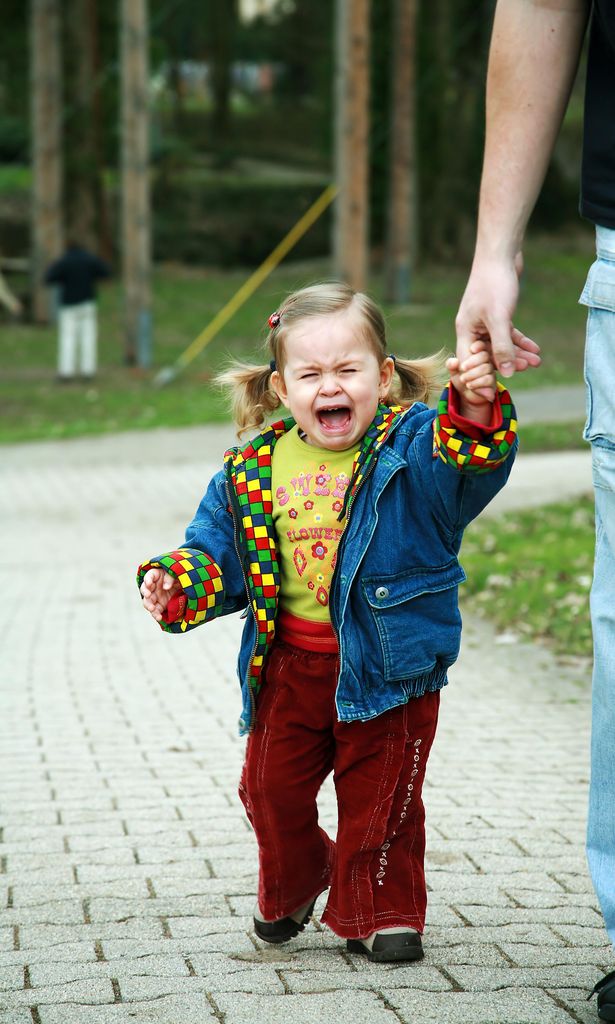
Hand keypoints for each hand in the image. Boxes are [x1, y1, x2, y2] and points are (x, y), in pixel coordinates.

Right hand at [140, 567, 180, 621]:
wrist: (185, 586)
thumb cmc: (178, 577)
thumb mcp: (175, 574)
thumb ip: (170, 578)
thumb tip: (165, 587)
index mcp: (156, 576)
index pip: (149, 576)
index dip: (148, 580)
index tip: (149, 584)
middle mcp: (153, 587)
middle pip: (145, 590)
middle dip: (146, 593)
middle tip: (148, 595)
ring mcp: (155, 597)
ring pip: (148, 602)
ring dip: (149, 605)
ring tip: (152, 609)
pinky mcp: (159, 605)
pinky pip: (155, 611)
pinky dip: (156, 614)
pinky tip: (159, 617)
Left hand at [447, 340, 496, 418]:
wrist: (466, 394)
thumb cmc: (462, 377)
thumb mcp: (454, 371)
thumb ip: (451, 365)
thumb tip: (454, 361)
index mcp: (478, 354)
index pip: (482, 345)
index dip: (478, 345)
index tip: (472, 349)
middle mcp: (487, 361)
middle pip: (485, 355)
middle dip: (472, 362)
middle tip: (462, 368)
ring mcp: (491, 371)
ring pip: (486, 368)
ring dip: (472, 374)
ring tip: (463, 379)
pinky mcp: (493, 382)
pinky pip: (488, 379)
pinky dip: (477, 382)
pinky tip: (469, 385)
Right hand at [455, 254, 540, 384]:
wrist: (500, 254)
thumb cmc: (494, 283)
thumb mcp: (499, 319)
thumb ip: (502, 347)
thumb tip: (507, 373)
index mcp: (465, 331)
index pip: (470, 364)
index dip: (481, 378)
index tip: (492, 393)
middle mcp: (472, 329)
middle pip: (487, 356)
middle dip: (506, 365)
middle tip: (526, 370)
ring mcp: (484, 322)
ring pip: (500, 345)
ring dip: (518, 354)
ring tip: (536, 361)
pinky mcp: (497, 314)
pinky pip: (508, 334)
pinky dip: (520, 341)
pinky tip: (535, 349)